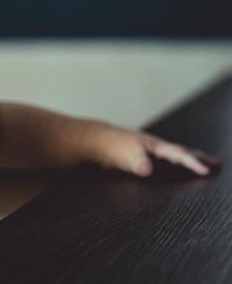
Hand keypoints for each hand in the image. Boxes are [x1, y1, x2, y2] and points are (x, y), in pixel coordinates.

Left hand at [89, 123, 219, 177]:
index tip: (207, 171)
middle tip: (217, 165)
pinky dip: (176, 166)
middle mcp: (156, 148)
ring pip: (174, 157)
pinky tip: (176, 170)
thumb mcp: (125, 155)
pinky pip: (165, 162)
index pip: (179, 155)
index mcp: (155, 146)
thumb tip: (147, 170)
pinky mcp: (142, 158)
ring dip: (189, 161)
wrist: (95, 141)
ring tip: (203, 166)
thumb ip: (137, 163)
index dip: (193, 163)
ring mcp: (150, 152)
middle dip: (199, 159)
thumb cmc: (111, 146)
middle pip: (181, 153)